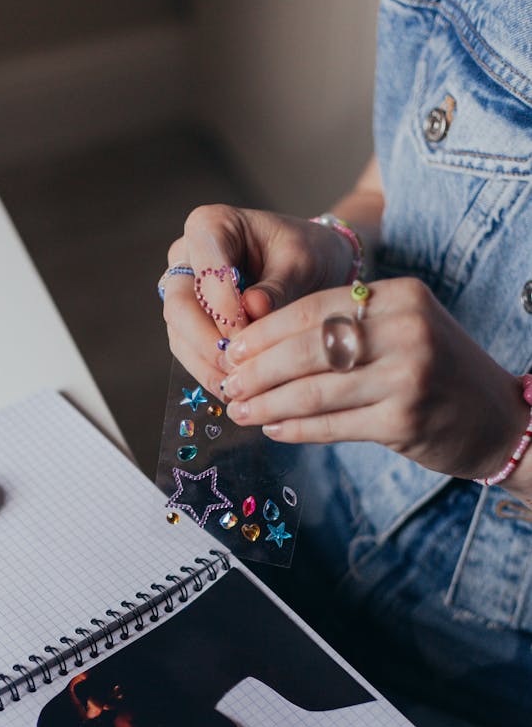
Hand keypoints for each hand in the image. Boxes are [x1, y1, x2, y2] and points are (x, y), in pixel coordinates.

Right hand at [162, 204, 354, 398]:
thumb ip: (278, 285)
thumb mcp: (303, 262)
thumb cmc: (308, 253)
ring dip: (205, 364)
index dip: (224, 307)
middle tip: (237, 368)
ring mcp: (184, 291)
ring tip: (236, 388)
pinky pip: (189, 351)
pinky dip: (209, 372)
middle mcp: (187, 257)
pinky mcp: (190, 322)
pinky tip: (233, 391)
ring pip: (179, 333)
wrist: (312, 264)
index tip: (248, 336)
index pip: (206, 270)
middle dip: (206, 342)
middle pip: (179, 305)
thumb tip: (252, 309)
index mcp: (211, 226)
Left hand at [222, 276, 529, 481]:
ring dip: (268, 404)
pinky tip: (274, 430)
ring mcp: (407, 376)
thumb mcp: (402, 329)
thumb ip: (345, 329)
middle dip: (258, 370)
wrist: (498, 418)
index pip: (315, 308)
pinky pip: (333, 425)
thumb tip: (263, 346)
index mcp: (399, 296)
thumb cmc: (436, 371)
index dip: (267, 331)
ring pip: (314, 391)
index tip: (233, 349)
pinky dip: (297, 429)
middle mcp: (406, 330)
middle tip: (227, 383)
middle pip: (309, 349)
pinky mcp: (404, 420)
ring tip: (240, 411)